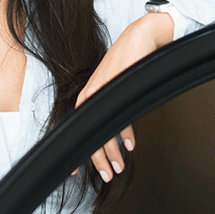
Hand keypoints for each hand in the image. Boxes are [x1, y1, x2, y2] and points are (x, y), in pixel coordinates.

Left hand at [76, 12, 173, 181]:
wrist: (139, 38)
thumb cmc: (127, 62)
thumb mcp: (114, 86)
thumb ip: (109, 105)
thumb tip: (113, 131)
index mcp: (87, 97)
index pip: (77, 129)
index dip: (77, 151)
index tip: (75, 171)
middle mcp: (91, 95)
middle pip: (90, 134)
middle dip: (97, 159)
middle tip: (106, 175)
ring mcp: (103, 90)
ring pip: (103, 130)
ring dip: (111, 153)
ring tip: (118, 167)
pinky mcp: (117, 86)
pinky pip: (120, 116)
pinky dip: (124, 133)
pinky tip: (128, 144)